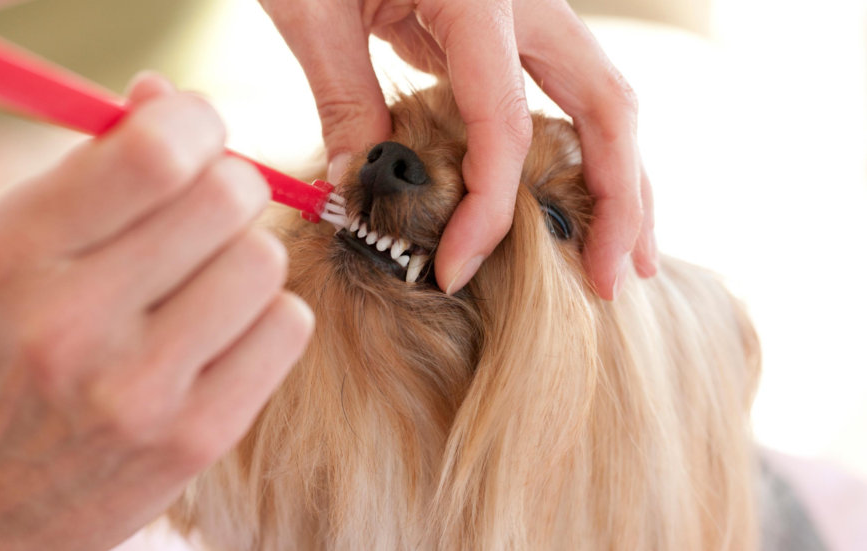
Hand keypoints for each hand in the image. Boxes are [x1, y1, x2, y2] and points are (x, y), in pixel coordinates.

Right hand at [0, 75, 312, 550]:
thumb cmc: (2, 351)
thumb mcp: (13, 246)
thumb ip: (94, 166)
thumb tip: (171, 96)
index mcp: (20, 253)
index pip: (156, 152)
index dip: (198, 124)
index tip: (196, 137)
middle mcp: (75, 323)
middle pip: (228, 199)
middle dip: (227, 187)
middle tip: (207, 211)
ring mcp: (140, 391)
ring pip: (265, 262)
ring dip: (246, 258)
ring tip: (204, 284)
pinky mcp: (196, 439)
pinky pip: (287, 329)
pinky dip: (266, 318)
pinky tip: (222, 335)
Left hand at [260, 0, 657, 298]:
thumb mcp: (313, 8)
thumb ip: (343, 96)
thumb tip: (361, 187)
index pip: (505, 125)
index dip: (488, 211)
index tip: (452, 270)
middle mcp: (527, 2)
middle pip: (607, 106)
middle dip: (619, 200)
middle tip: (612, 281)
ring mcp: (531, 14)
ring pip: (604, 102)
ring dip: (623, 182)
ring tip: (625, 258)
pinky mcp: (515, 30)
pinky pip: (567, 97)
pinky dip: (582, 155)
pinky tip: (580, 203)